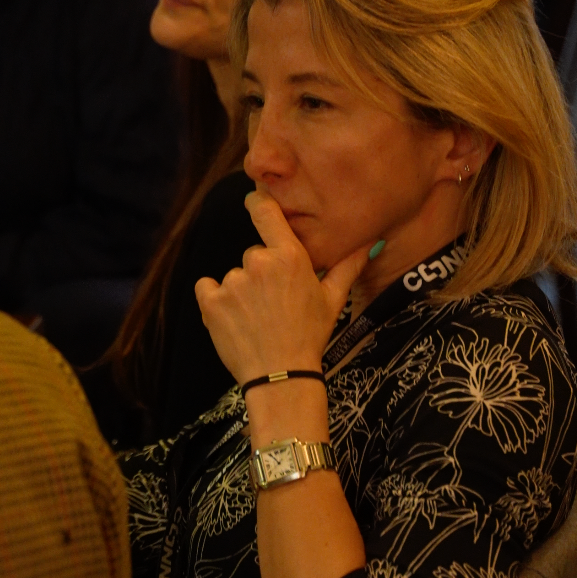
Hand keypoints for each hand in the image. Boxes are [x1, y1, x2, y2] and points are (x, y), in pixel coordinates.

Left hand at [194, 189, 368, 386]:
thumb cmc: (310, 336)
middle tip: (273, 303)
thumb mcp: (332, 300)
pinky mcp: (211, 301)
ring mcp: (233, 282)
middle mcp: (259, 263)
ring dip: (241, 291)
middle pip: (253, 254)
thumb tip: (369, 243)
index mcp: (290, 257)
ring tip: (257, 318)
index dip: (258, 203)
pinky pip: (207, 287)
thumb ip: (347, 266)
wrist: (282, 375)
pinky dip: (215, 300)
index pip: (265, 211)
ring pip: (234, 276)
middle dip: (261, 274)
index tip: (255, 203)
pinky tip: (234, 318)